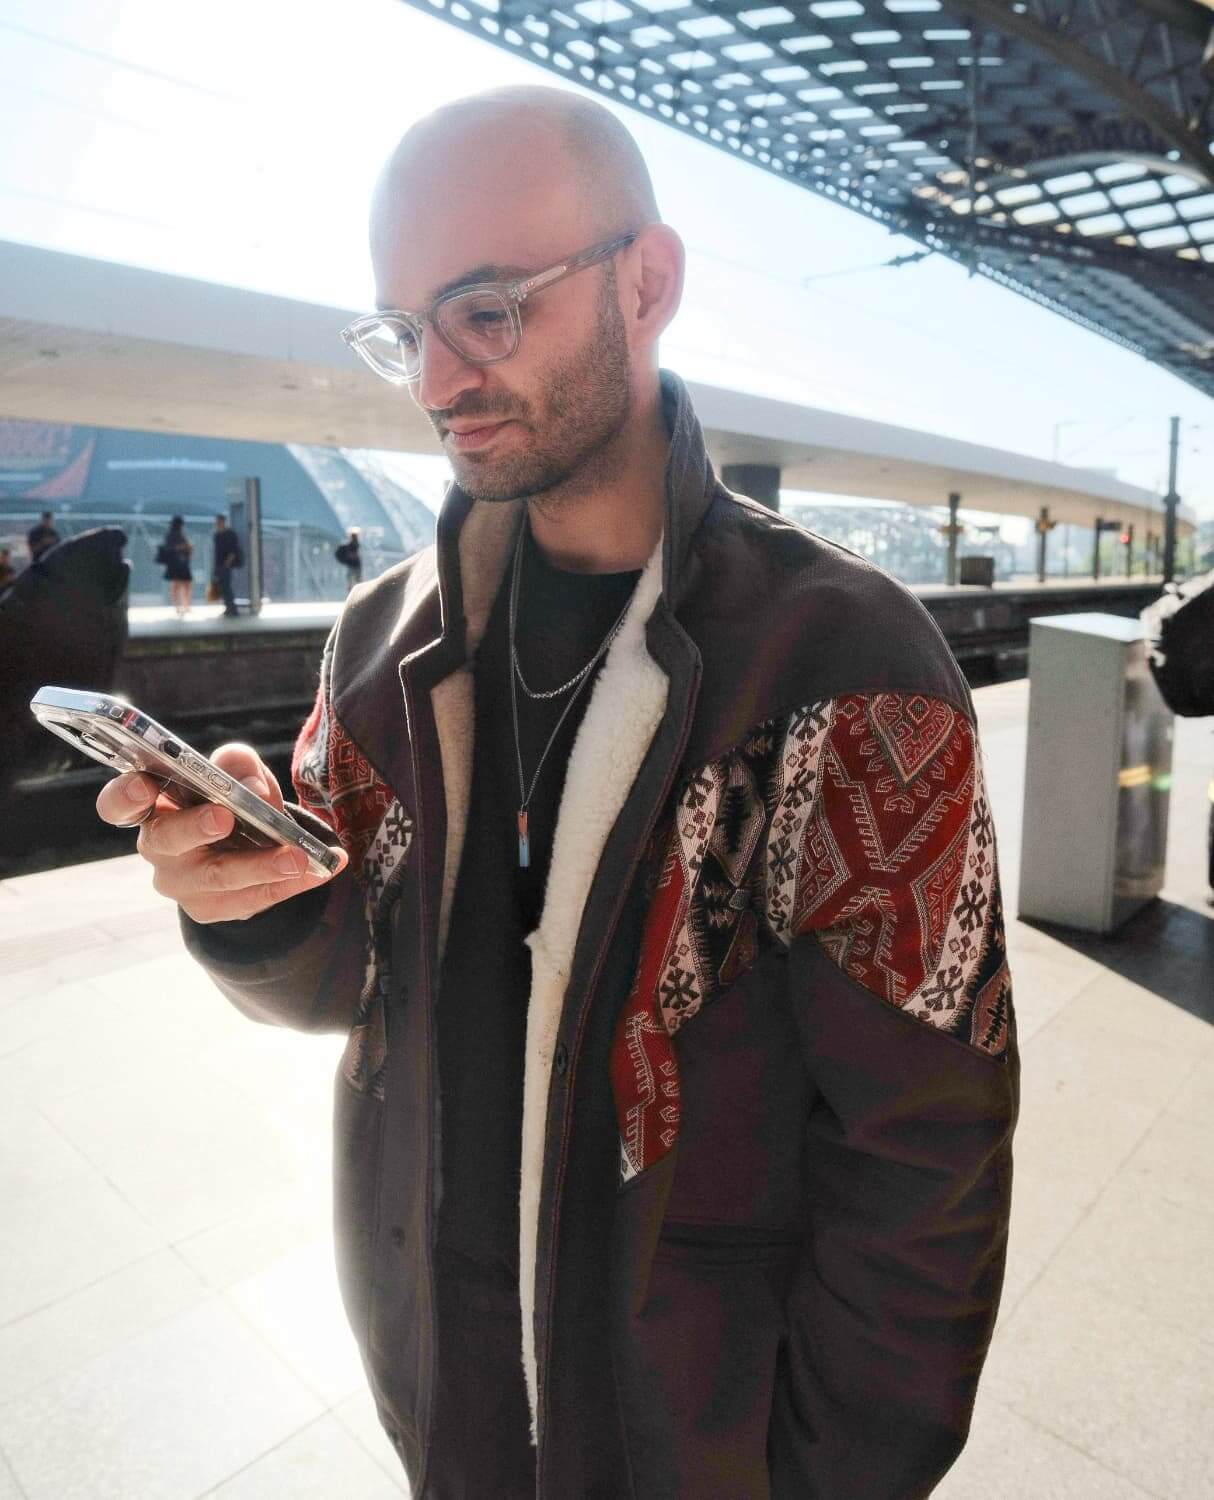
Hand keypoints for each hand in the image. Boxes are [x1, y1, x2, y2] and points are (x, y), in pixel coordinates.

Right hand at [95, 743, 346, 922]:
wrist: (246, 847)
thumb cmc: (231, 799)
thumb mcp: (235, 774)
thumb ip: (238, 766)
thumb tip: (250, 785)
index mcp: (152, 806)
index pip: (118, 804)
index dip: (125, 796)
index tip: (145, 785)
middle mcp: (158, 847)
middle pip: (166, 840)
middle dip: (195, 826)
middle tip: (225, 817)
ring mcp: (181, 883)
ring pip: (217, 877)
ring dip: (260, 866)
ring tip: (299, 857)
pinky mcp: (210, 909)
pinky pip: (250, 899)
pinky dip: (289, 885)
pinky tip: (319, 871)